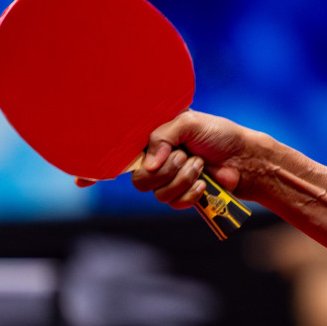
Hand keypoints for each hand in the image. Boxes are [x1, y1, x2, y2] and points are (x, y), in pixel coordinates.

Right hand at [80, 110, 259, 210]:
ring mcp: (168, 180)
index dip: (97, 169)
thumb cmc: (219, 133)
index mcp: (152, 140)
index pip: (119, 155)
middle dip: (165, 169)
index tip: (80, 180)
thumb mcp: (189, 122)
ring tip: (199, 164)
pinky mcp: (182, 196)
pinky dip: (190, 192)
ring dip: (182, 178)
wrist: (245, 157)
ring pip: (155, 192)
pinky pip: (172, 203)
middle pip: (137, 179)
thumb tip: (148, 166)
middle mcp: (156, 161)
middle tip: (184, 155)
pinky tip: (203, 182)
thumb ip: (163, 137)